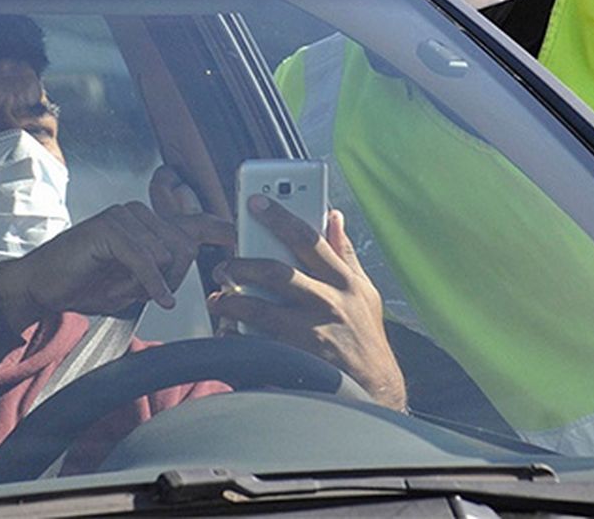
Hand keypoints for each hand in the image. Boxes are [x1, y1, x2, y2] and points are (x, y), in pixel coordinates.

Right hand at [0, 172, 231, 331]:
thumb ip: (164, 273)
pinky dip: (148, 283)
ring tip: (119, 287)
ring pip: (166, 254)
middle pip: (185, 247)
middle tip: (142, 292)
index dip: (222, 231)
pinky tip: (145, 296)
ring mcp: (122, 216)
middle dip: (172, 278)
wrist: (42, 287)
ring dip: (148, 283)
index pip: (196, 221)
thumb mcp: (135, 283)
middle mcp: (138, 213)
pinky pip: (144, 260)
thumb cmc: (86, 284)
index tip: (241, 240)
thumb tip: (191, 270)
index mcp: (148, 223)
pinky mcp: (108, 229)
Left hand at [207, 195, 406, 410]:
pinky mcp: (296, 358)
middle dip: (243, 263)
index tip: (255, 203)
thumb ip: (345, 253)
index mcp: (343, 281)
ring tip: (219, 299)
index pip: (308, 238)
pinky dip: (236, 335)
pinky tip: (228, 331)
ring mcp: (310, 332)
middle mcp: (327, 302)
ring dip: (232, 300)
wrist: (373, 390)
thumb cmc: (366, 338)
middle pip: (276, 271)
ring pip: (259, 308)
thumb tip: (334, 217)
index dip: (279, 216)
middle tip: (225, 265)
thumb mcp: (365, 291)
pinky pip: (254, 343)